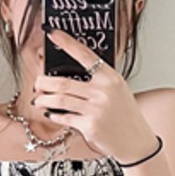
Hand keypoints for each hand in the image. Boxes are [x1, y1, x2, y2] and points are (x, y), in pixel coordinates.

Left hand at [33, 30, 156, 163]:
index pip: (85, 54)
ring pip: (60, 99)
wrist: (137, 142)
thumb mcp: (118, 92)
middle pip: (63, 82)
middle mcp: (103, 91)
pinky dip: (54, 115)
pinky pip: (65, 117)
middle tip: (38, 84)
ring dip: (44, 99)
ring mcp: (96, 109)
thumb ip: (98, 82)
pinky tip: (51, 113)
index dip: (66, 43)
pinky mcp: (90, 126)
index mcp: (111, 78)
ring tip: (38, 100)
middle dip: (44, 82)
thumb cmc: (125, 117)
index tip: (52, 33)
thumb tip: (69, 76)